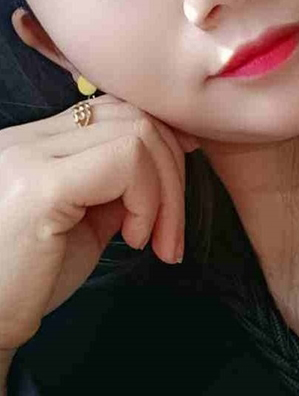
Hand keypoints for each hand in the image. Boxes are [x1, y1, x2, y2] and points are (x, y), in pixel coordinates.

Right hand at [0, 95, 200, 353]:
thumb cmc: (27, 284)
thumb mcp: (81, 226)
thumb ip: (114, 192)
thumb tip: (164, 172)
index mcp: (35, 144)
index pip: (114, 111)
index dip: (160, 147)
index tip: (173, 198)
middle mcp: (27, 139)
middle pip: (134, 116)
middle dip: (173, 174)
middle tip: (170, 236)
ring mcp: (30, 156)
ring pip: (137, 135)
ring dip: (166, 194)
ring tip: (155, 242)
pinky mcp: (41, 186)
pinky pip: (126, 163)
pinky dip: (148, 202)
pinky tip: (134, 241)